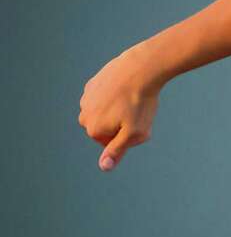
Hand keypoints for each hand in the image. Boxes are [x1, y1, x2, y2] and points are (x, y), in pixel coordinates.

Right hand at [78, 44, 161, 171]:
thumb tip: (103, 167)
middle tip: (137, 112)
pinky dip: (117, 95)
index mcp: (92, 129)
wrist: (140, 69)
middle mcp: (84, 114)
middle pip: (107, 128)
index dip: (128, 136)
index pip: (111, 143)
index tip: (137, 124)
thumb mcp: (134, 133)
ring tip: (133, 100)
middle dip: (121, 124)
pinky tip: (127, 88)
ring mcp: (86, 98)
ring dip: (118, 110)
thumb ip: (117, 151)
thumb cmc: (140, 103)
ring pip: (106, 112)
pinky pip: (106, 97)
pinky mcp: (93, 84)